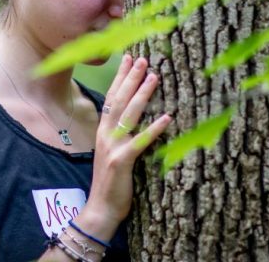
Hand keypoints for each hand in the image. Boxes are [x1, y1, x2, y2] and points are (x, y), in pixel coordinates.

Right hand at [77, 54, 172, 238]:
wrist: (100, 209)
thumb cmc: (111, 182)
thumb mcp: (112, 153)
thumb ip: (120, 135)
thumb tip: (134, 118)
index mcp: (103, 131)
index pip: (112, 97)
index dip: (120, 77)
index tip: (129, 58)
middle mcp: (105, 135)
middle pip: (119, 100)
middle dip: (131, 78)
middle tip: (143, 59)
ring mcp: (112, 147)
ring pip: (129, 115)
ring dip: (142, 94)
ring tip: (155, 77)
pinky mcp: (122, 161)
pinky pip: (140, 141)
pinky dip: (154, 129)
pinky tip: (167, 117)